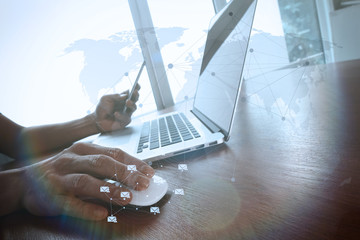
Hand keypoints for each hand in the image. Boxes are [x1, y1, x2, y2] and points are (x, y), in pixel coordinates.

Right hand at [20, 142, 153, 219]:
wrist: (23, 182)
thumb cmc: (61, 171)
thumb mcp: (82, 161)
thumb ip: (105, 166)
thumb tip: (135, 175)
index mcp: (83, 148)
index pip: (113, 152)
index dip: (133, 162)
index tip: (149, 172)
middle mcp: (72, 159)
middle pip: (102, 163)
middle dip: (126, 174)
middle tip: (144, 184)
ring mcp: (60, 177)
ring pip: (87, 181)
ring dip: (109, 190)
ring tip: (128, 198)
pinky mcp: (50, 195)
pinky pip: (70, 203)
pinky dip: (87, 209)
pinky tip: (101, 214)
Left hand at [94, 85, 139, 131]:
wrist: (97, 119)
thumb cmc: (102, 108)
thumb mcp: (105, 99)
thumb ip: (115, 96)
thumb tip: (125, 95)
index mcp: (123, 97)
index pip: (131, 91)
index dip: (136, 87)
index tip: (137, 84)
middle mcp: (126, 104)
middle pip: (135, 99)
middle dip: (136, 95)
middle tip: (134, 92)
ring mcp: (127, 112)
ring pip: (134, 108)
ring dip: (132, 104)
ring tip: (127, 102)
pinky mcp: (125, 121)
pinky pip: (126, 118)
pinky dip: (121, 115)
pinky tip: (116, 114)